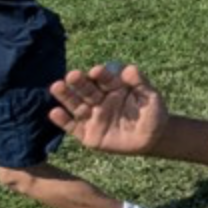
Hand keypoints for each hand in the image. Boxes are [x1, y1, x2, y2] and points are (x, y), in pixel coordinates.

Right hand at [47, 63, 168, 154]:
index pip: (105, 79)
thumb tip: (130, 69)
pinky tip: (54, 112)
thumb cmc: (153, 114)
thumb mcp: (151, 98)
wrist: (153, 139)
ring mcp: (92, 116)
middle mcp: (99, 100)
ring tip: (56, 87)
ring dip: (66, 96)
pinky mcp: (88, 133)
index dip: (100, 75)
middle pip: (87, 90)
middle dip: (79, 83)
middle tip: (72, 75)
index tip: (96, 71)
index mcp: (114, 88)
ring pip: (76, 105)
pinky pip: (73, 127)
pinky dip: (63, 121)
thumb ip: (141, 83)